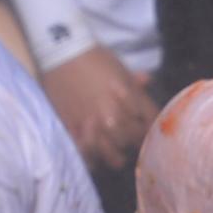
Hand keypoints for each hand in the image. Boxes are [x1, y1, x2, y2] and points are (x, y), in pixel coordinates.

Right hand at [43, 46, 158, 169]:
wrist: (62, 52)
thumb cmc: (94, 58)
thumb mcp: (120, 68)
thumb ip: (135, 83)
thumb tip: (147, 81)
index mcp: (131, 101)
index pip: (150, 123)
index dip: (150, 128)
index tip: (146, 131)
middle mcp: (114, 116)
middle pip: (131, 140)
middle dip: (133, 142)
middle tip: (129, 144)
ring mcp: (94, 126)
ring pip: (111, 154)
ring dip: (115, 156)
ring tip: (116, 156)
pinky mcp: (73, 129)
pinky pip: (87, 154)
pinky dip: (92, 159)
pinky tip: (95, 159)